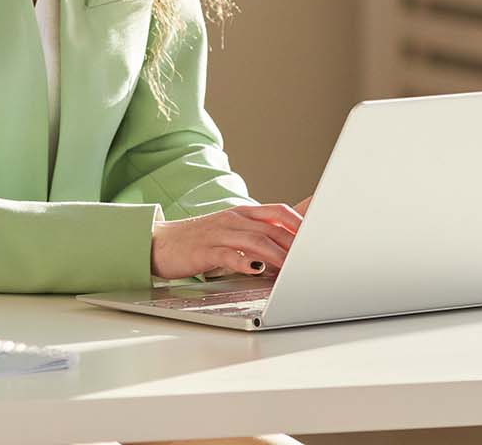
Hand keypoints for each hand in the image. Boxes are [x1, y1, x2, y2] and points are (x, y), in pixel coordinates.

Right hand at [150, 202, 304, 280]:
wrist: (159, 243)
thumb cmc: (200, 240)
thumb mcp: (230, 231)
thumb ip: (257, 234)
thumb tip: (289, 245)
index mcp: (241, 214)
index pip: (278, 211)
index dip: (301, 224)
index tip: (322, 237)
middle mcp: (233, 220)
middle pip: (272, 227)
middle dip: (296, 243)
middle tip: (315, 258)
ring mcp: (219, 234)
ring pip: (256, 241)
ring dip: (278, 255)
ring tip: (294, 268)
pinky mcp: (205, 251)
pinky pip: (229, 255)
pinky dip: (245, 262)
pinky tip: (256, 269)